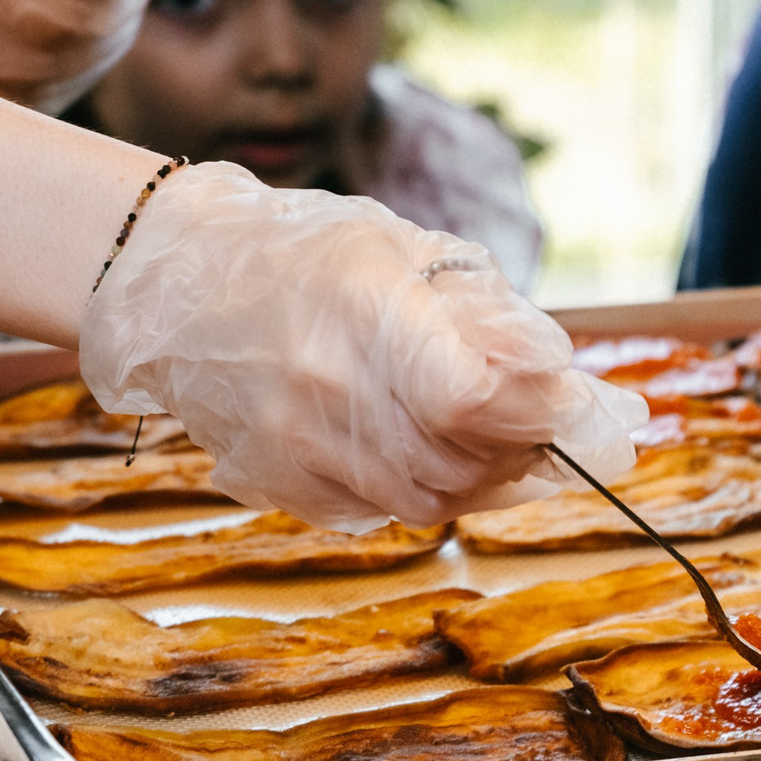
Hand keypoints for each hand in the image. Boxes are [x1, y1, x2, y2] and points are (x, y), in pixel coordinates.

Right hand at [80, 163, 646, 530]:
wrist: (177, 282)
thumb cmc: (306, 253)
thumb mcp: (405, 250)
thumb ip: (489, 315)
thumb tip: (571, 380)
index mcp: (363, 305)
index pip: (473, 397)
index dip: (542, 416)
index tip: (584, 412)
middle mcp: (323, 382)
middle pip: (463, 461)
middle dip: (526, 453)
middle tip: (556, 433)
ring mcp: (294, 441)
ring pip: (430, 499)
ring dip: (485, 479)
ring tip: (500, 442)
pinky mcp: (277, 481)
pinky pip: (380, 509)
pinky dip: (424, 488)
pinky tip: (427, 449)